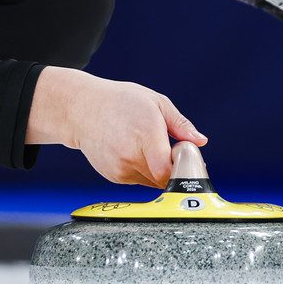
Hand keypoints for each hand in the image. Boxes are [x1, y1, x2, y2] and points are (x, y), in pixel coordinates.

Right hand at [27, 66, 206, 186]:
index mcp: (145, 135)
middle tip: (172, 150)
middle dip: (173, 167)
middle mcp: (130, 156)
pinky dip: (143, 170)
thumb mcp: (156, 103)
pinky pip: (138, 180)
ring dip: (158, 170)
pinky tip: (135, 151)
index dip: (182, 168)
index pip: (167, 171)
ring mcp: (119, 169)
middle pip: (163, 179)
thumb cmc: (121, 102)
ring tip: (149, 146)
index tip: (185, 155)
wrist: (82, 109)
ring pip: (151, 181)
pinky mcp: (113, 177)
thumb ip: (180, 125)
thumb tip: (200, 141)